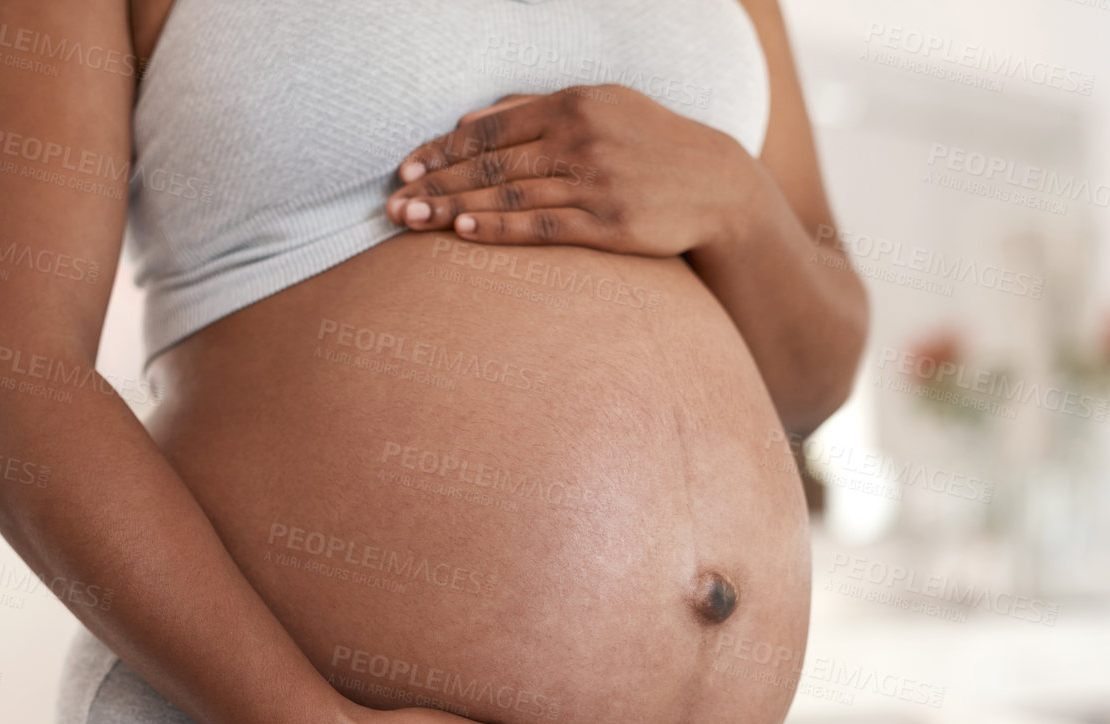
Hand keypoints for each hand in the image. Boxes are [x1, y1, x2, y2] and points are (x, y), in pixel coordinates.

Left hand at [385, 84, 761, 256]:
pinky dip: (500, 228)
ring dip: (455, 209)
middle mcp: (581, 138)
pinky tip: (465, 232)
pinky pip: (543, 226)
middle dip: (436, 185)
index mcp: (573, 104)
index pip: (490, 126)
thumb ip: (533, 111)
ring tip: (413, 222)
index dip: (442, 150)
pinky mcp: (609, 224)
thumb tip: (466, 121)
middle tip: (392, 206)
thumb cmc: (646, 145)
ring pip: (509, 194)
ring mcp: (595, 182)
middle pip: (491, 162)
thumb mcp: (599, 109)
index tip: (405, 170)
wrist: (716, 185)